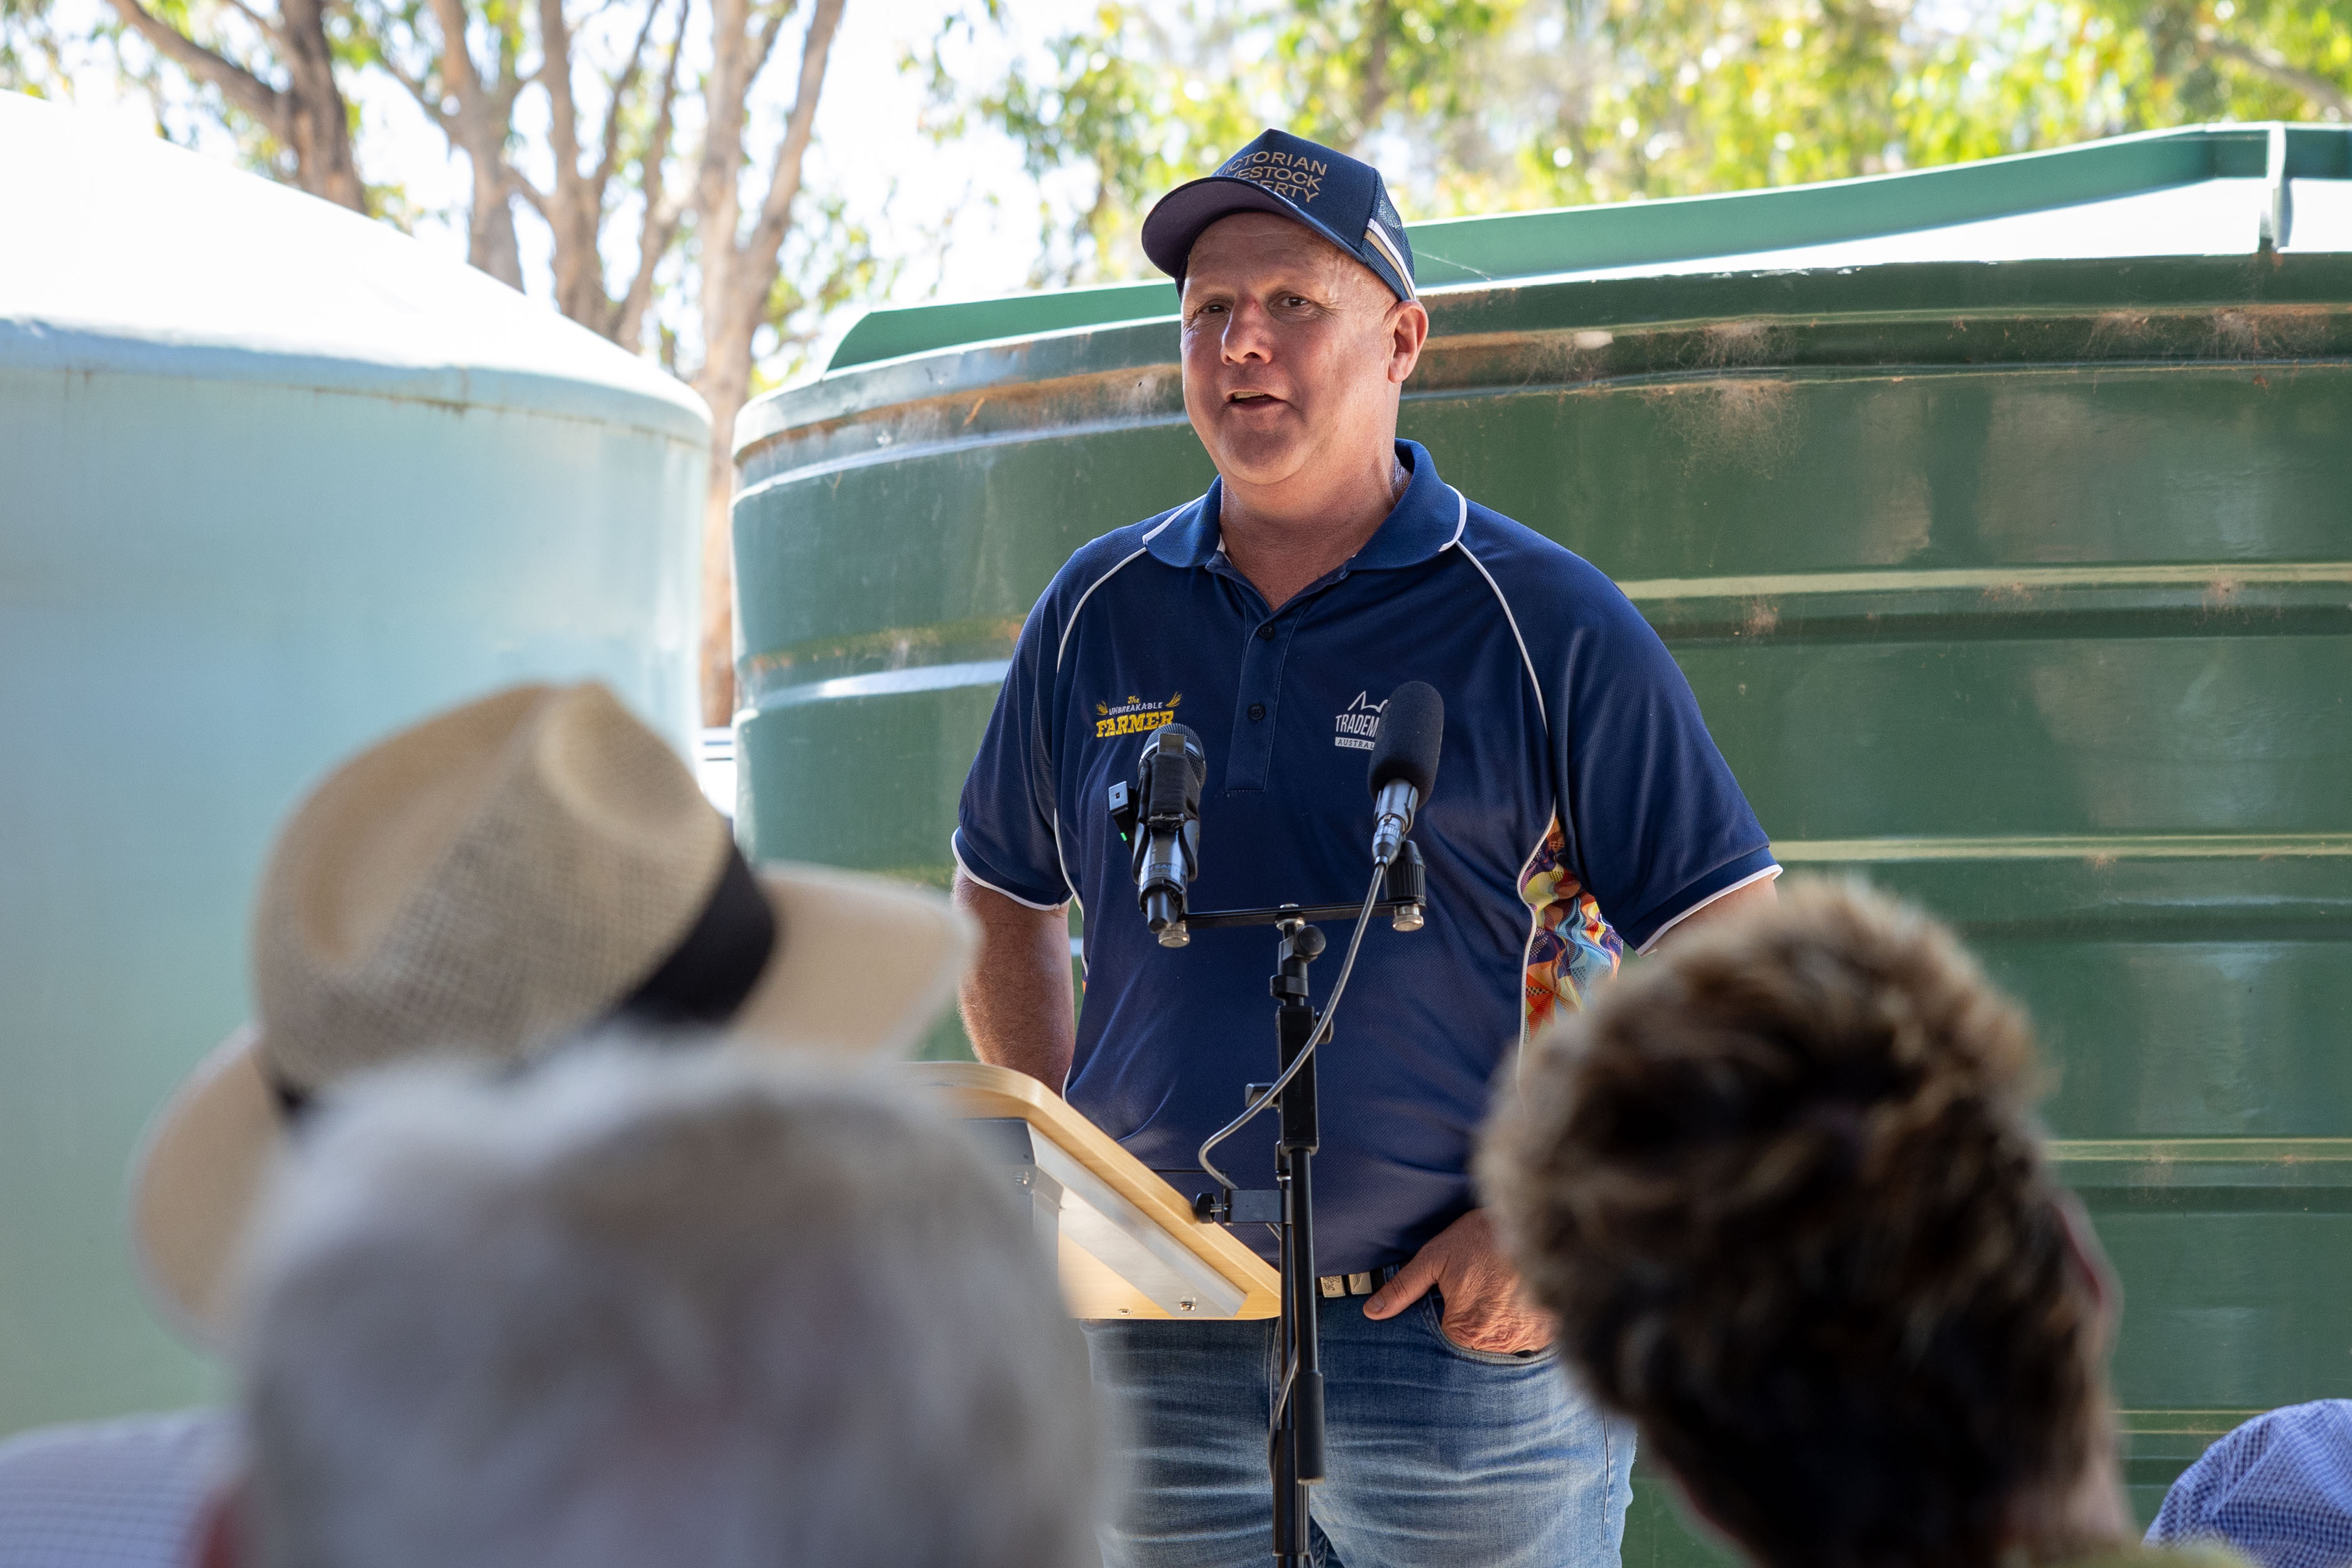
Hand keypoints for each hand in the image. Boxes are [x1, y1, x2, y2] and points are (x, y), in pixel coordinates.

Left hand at [1361, 1209, 1553, 1354]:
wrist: (1533, 1220)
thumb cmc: (1481, 1237)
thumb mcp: (1435, 1257)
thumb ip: (1404, 1288)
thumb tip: (1372, 1313)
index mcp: (1465, 1331)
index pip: (1446, 1341)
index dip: (1447, 1320)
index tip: (1456, 1300)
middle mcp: (1498, 1344)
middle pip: (1476, 1344)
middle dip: (1475, 1324)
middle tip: (1481, 1293)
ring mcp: (1527, 1339)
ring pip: (1503, 1343)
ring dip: (1500, 1324)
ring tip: (1500, 1293)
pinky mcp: (1548, 1332)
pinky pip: (1529, 1339)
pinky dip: (1523, 1324)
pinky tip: (1518, 1300)